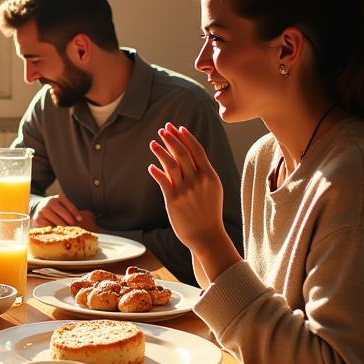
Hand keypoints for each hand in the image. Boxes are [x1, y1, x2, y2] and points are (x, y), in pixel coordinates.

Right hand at [32, 193, 97, 229]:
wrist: (38, 208)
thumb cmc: (55, 209)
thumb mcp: (62, 205)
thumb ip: (70, 210)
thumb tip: (88, 219)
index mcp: (59, 198)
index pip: (69, 205)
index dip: (75, 212)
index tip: (80, 219)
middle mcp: (50, 202)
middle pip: (63, 213)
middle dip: (69, 221)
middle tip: (74, 227)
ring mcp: (43, 210)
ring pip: (56, 220)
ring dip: (63, 227)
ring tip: (68, 231)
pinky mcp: (38, 219)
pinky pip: (48, 226)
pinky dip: (54, 230)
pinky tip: (58, 233)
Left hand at [148, 123, 232, 258]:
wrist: (207, 235)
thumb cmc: (209, 212)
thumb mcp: (213, 189)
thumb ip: (203, 173)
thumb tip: (190, 156)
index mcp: (210, 176)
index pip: (198, 150)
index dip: (187, 137)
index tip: (178, 128)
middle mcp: (198, 181)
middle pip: (183, 153)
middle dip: (172, 139)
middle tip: (163, 129)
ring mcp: (186, 190)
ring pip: (171, 165)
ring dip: (161, 151)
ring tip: (153, 142)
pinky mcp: (173, 200)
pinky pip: (163, 181)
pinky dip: (156, 171)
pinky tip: (151, 166)